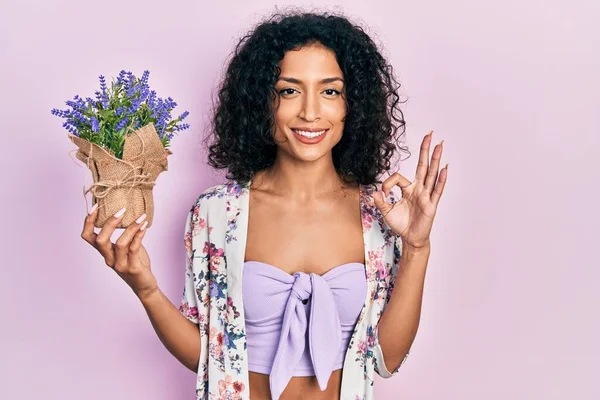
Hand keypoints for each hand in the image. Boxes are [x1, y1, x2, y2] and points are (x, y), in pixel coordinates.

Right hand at [81, 205, 157, 299]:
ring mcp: (120, 265)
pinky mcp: (133, 268)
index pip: (88, 237)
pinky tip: (143, 227)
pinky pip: (134, 249)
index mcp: (105, 253)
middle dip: (109, 223)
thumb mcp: (128, 248)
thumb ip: (126, 235)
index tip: (95, 206)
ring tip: (141, 217)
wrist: (144, 286)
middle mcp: (109, 259)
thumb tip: (130, 214)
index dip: (88, 222)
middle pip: (100, 240)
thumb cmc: (136, 263)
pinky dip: (138, 236)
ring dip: (130, 228)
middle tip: (122, 210)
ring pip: (119, 244)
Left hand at [373, 131, 447, 248]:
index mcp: (408, 189)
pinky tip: (445, 168)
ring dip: (436, 159)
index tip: (382, 193)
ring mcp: (426, 195)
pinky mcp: (431, 204)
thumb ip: (380, 202)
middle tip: (431, 134)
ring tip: (440, 145)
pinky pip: (437, 190)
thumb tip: (374, 192)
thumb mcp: (386, 212)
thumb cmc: (401, 224)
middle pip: (423, 166)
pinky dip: (441, 179)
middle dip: (426, 150)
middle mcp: (419, 189)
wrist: (411, 239)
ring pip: (432, 174)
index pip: (398, 177)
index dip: (387, 183)